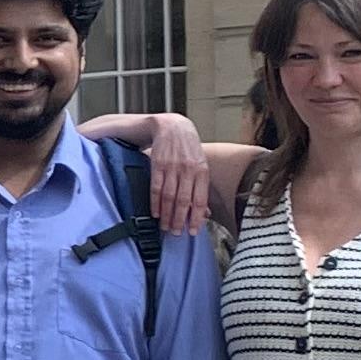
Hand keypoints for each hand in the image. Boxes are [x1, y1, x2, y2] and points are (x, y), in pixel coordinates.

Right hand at [139, 113, 211, 236]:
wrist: (172, 126)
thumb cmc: (188, 148)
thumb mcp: (200, 164)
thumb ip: (201, 187)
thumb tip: (205, 213)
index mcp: (202, 171)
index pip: (199, 200)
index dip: (196, 218)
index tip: (192, 232)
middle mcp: (188, 170)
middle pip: (183, 201)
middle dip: (179, 220)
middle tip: (175, 233)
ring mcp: (172, 167)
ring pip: (169, 196)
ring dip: (166, 214)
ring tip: (164, 226)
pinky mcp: (158, 164)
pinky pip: (156, 187)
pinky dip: (155, 202)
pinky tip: (155, 212)